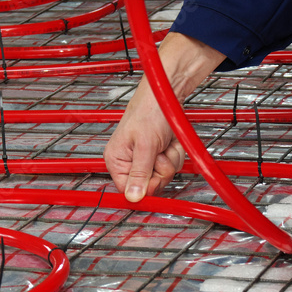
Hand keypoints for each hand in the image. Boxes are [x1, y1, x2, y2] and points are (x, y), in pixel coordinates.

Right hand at [103, 33, 225, 200]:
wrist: (166, 93)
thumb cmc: (150, 110)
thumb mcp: (145, 144)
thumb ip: (140, 173)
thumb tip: (133, 198)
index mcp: (116, 160)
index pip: (129, 190)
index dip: (145, 186)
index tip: (154, 174)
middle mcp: (129, 162)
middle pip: (149, 185)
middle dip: (161, 168)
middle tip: (159, 151)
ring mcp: (145, 159)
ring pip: (164, 175)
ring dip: (170, 160)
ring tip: (164, 143)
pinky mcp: (158, 154)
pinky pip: (172, 166)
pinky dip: (175, 154)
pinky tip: (169, 141)